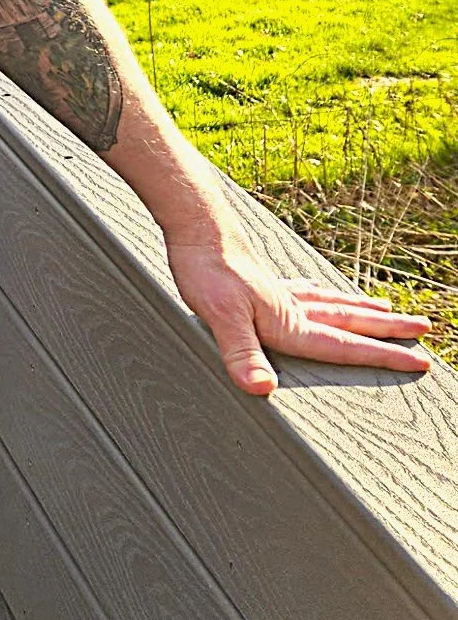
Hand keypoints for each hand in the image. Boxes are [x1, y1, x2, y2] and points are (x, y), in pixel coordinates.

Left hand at [166, 234, 432, 395]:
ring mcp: (279, 291)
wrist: (196, 229)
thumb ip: (242, 354)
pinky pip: (305, 290)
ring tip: (386, 310)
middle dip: (388, 329)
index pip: (344, 346)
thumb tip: (262, 389)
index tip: (418, 362)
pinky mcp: (262, 281)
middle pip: (350, 320)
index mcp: (290, 322)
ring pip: (332, 302)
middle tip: (423, 328)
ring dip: (361, 309)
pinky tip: (320, 291)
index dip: (381, 356)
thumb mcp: (220, 317)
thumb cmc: (207, 272)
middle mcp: (292, 306)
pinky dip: (322, 293)